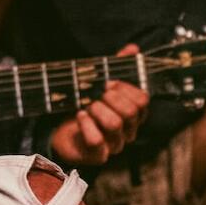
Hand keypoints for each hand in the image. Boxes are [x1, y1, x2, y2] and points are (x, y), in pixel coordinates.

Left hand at [48, 45, 149, 165]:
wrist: (63, 133)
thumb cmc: (87, 108)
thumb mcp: (101, 85)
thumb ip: (117, 67)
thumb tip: (134, 48)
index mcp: (134, 114)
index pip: (142, 100)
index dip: (126, 88)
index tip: (108, 82)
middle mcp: (129, 131)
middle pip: (130, 112)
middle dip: (111, 98)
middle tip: (97, 94)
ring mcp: (116, 144)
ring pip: (115, 124)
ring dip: (98, 110)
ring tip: (87, 105)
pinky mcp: (99, 155)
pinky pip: (97, 140)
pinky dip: (86, 125)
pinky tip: (80, 116)